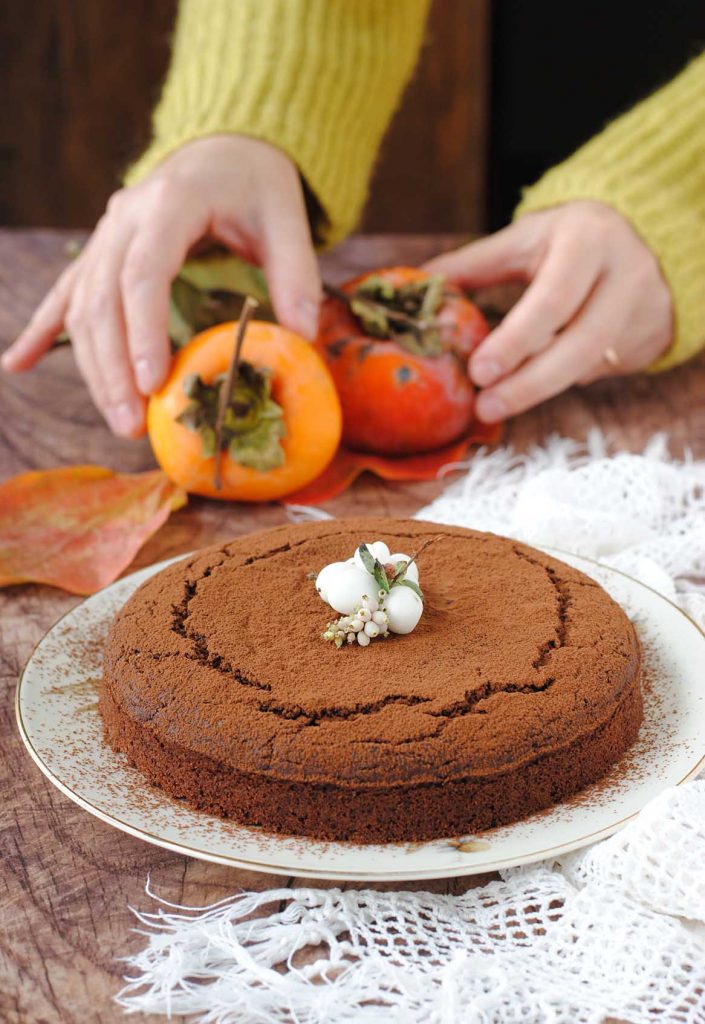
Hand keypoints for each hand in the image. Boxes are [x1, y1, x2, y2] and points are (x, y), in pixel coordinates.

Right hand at [1, 136, 320, 436]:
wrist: (224, 146)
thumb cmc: (256, 183)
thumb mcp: (286, 217)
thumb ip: (296, 274)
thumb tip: (303, 338)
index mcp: (171, 203)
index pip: (145, 273)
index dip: (144, 332)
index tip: (152, 383)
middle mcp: (125, 217)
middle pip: (104, 298)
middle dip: (114, 367)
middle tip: (132, 423)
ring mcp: (106, 234)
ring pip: (83, 305)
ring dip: (94, 366)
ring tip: (117, 420)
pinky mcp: (102, 252)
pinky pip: (66, 294)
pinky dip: (42, 330)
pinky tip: (16, 363)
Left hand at [425, 200, 672, 421]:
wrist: (646, 238)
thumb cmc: (568, 240)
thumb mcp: (525, 238)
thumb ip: (473, 264)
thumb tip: (416, 282)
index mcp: (588, 240)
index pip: (553, 298)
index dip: (516, 340)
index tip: (478, 372)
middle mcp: (625, 275)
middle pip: (580, 344)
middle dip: (529, 385)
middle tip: (484, 408)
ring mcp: (643, 311)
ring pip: (590, 365)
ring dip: (539, 389)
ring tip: (496, 404)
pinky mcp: (650, 339)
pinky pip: (600, 372)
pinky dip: (562, 380)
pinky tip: (535, 383)